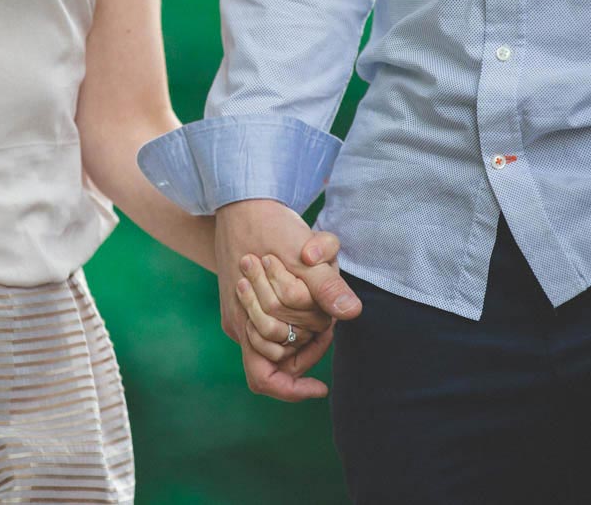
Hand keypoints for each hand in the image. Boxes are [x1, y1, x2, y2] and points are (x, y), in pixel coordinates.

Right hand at [215, 199, 361, 400]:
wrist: (241, 201)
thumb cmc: (270, 225)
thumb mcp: (303, 253)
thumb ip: (327, 286)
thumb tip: (352, 314)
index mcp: (246, 321)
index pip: (267, 378)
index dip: (294, 388)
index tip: (324, 386)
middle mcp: (239, 325)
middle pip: (281, 358)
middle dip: (310, 345)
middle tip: (331, 324)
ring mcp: (239, 315)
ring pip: (279, 343)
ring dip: (304, 330)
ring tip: (321, 304)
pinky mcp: (243, 305)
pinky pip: (272, 326)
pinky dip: (294, 318)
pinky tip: (308, 296)